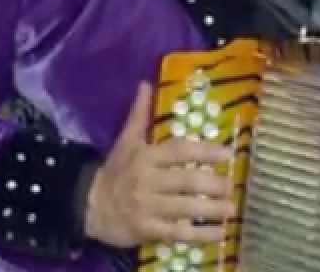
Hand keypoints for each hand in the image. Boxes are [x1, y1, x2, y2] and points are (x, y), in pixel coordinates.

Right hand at [83, 82, 236, 247]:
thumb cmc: (114, 171)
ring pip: (184, 209)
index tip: (228, 152)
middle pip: (185, 181)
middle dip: (211, 184)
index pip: (179, 151)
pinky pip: (177, 234)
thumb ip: (139, 115)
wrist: (87, 205)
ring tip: (231, 210)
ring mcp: (147, 208)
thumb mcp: (126, 141)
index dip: (205, 151)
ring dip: (210, 210)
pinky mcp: (146, 230)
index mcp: (146, 157)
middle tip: (232, 186)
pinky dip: (200, 235)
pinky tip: (219, 234)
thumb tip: (145, 84)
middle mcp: (148, 181)